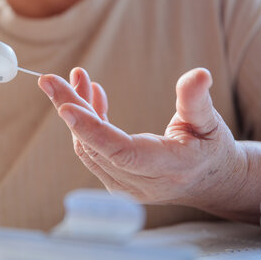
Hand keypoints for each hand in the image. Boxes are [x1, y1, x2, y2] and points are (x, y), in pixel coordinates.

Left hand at [38, 68, 246, 207]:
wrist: (207, 180)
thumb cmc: (209, 148)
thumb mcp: (210, 122)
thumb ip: (198, 100)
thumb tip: (199, 74)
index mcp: (168, 167)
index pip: (122, 152)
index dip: (92, 130)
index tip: (65, 107)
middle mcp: (141, 183)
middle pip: (95, 146)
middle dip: (71, 109)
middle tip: (49, 81)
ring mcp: (125, 185)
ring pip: (88, 147)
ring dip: (77, 111)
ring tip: (77, 78)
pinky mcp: (115, 180)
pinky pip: (91, 150)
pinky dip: (86, 122)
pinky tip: (90, 96)